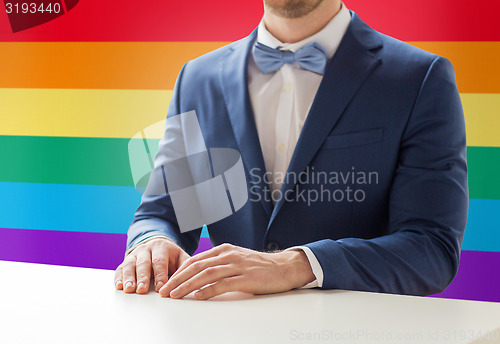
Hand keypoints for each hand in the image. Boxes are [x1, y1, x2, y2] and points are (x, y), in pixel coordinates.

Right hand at [114, 238, 189, 293]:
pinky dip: (119, 277)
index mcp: (162, 248)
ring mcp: (135, 255)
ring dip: (129, 278)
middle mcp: (146, 249)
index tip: (161, 288)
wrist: (158, 245)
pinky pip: (120, 268)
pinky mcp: (126, 261)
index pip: (160, 261)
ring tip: (129, 289)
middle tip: (142, 290)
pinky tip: (119, 286)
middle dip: (143, 277)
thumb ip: (185, 267)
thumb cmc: (171, 256)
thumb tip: (190, 280)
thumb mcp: (181, 258)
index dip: (160, 275)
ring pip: (130, 265)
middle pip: (143, 263)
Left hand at [159, 243, 314, 299]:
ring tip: (175, 295)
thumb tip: (199, 277)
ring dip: (188, 286)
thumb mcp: (237, 260)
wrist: (285, 267)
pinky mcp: (246, 278)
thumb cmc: (260, 267)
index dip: (179, 272)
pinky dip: (208, 290)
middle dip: (178, 280)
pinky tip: (198, 297)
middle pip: (197, 267)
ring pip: (206, 274)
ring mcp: (237, 266)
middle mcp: (228, 255)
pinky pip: (223, 284)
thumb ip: (220, 265)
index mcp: (224, 250)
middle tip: (165, 291)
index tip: (167, 283)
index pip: (195, 260)